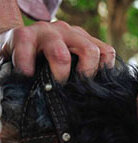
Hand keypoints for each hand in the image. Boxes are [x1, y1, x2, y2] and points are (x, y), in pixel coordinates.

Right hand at [0, 21, 115, 81]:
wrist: (16, 48)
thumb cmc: (48, 62)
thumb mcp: (71, 65)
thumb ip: (83, 75)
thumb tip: (93, 100)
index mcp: (83, 41)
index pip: (106, 53)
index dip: (102, 72)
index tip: (93, 87)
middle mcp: (69, 33)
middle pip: (90, 51)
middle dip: (84, 75)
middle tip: (74, 89)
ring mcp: (47, 32)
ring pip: (61, 54)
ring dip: (59, 75)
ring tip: (53, 85)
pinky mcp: (24, 35)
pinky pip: (27, 51)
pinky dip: (27, 66)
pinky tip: (27, 75)